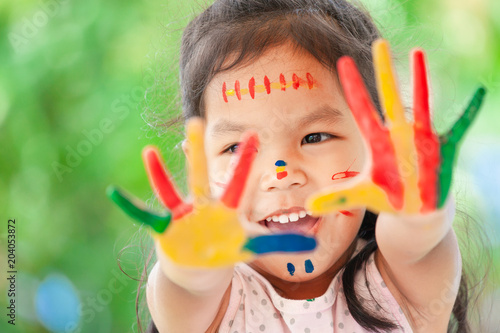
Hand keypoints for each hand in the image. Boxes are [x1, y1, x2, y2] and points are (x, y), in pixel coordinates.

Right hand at [108, 118, 315, 267]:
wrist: (201, 264)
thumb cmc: (226, 248)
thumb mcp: (252, 246)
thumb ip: (281, 244)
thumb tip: (316, 246)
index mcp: (226, 207)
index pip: (238, 181)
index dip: (245, 160)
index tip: (254, 133)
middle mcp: (203, 204)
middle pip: (202, 175)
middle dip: (198, 150)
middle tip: (195, 119)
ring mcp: (183, 214)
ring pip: (171, 189)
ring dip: (159, 173)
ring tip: (149, 151)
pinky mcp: (166, 227)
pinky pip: (145, 215)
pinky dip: (130, 206)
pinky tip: (114, 193)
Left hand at [307, 39, 485, 214]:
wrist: (415, 209)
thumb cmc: (387, 197)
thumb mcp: (361, 196)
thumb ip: (336, 198)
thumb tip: (308, 207)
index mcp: (378, 143)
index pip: (362, 109)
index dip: (353, 87)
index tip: (342, 62)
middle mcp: (398, 135)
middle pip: (389, 97)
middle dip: (384, 72)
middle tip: (378, 43)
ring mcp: (421, 139)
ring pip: (421, 103)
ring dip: (420, 79)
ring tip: (417, 53)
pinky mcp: (442, 148)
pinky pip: (459, 126)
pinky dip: (470, 111)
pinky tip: (479, 92)